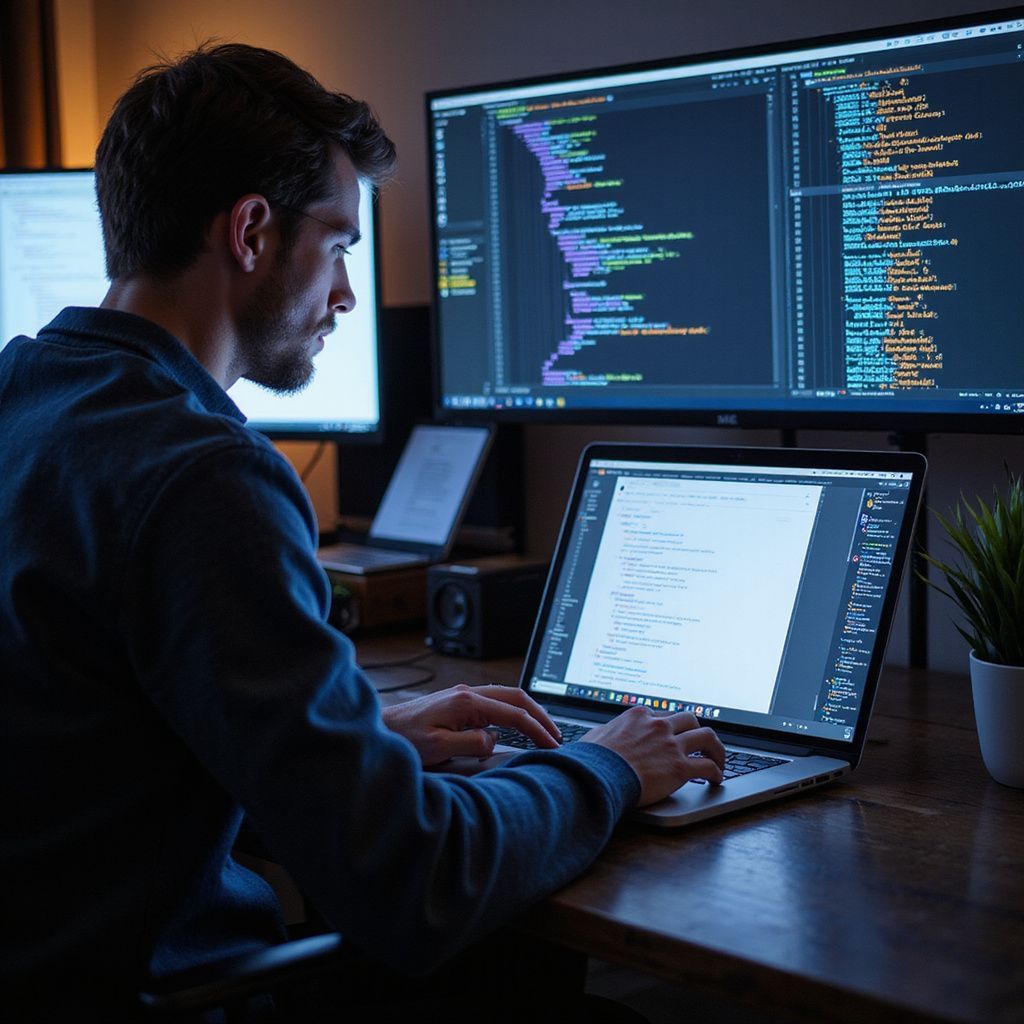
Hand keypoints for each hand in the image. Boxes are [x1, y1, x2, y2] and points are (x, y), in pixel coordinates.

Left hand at [381, 684, 561, 765]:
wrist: (380, 729)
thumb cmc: (402, 739)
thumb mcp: (438, 748)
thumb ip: (471, 744)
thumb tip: (494, 741)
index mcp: (466, 702)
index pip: (513, 713)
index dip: (537, 729)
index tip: (552, 745)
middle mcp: (467, 694)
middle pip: (516, 697)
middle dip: (541, 715)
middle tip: (557, 735)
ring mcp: (463, 696)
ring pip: (507, 697)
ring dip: (528, 712)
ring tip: (543, 731)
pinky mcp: (458, 702)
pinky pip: (495, 703)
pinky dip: (513, 712)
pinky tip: (517, 725)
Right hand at [584, 708, 724, 805]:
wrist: (597, 776)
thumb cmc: (592, 760)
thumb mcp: (595, 736)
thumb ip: (607, 733)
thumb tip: (604, 736)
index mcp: (638, 716)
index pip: (663, 716)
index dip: (670, 728)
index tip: (673, 737)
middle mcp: (658, 726)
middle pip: (689, 720)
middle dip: (697, 731)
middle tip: (701, 744)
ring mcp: (671, 745)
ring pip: (707, 737)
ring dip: (716, 748)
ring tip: (718, 759)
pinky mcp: (679, 767)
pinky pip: (707, 766)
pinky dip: (716, 772)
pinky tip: (716, 779)